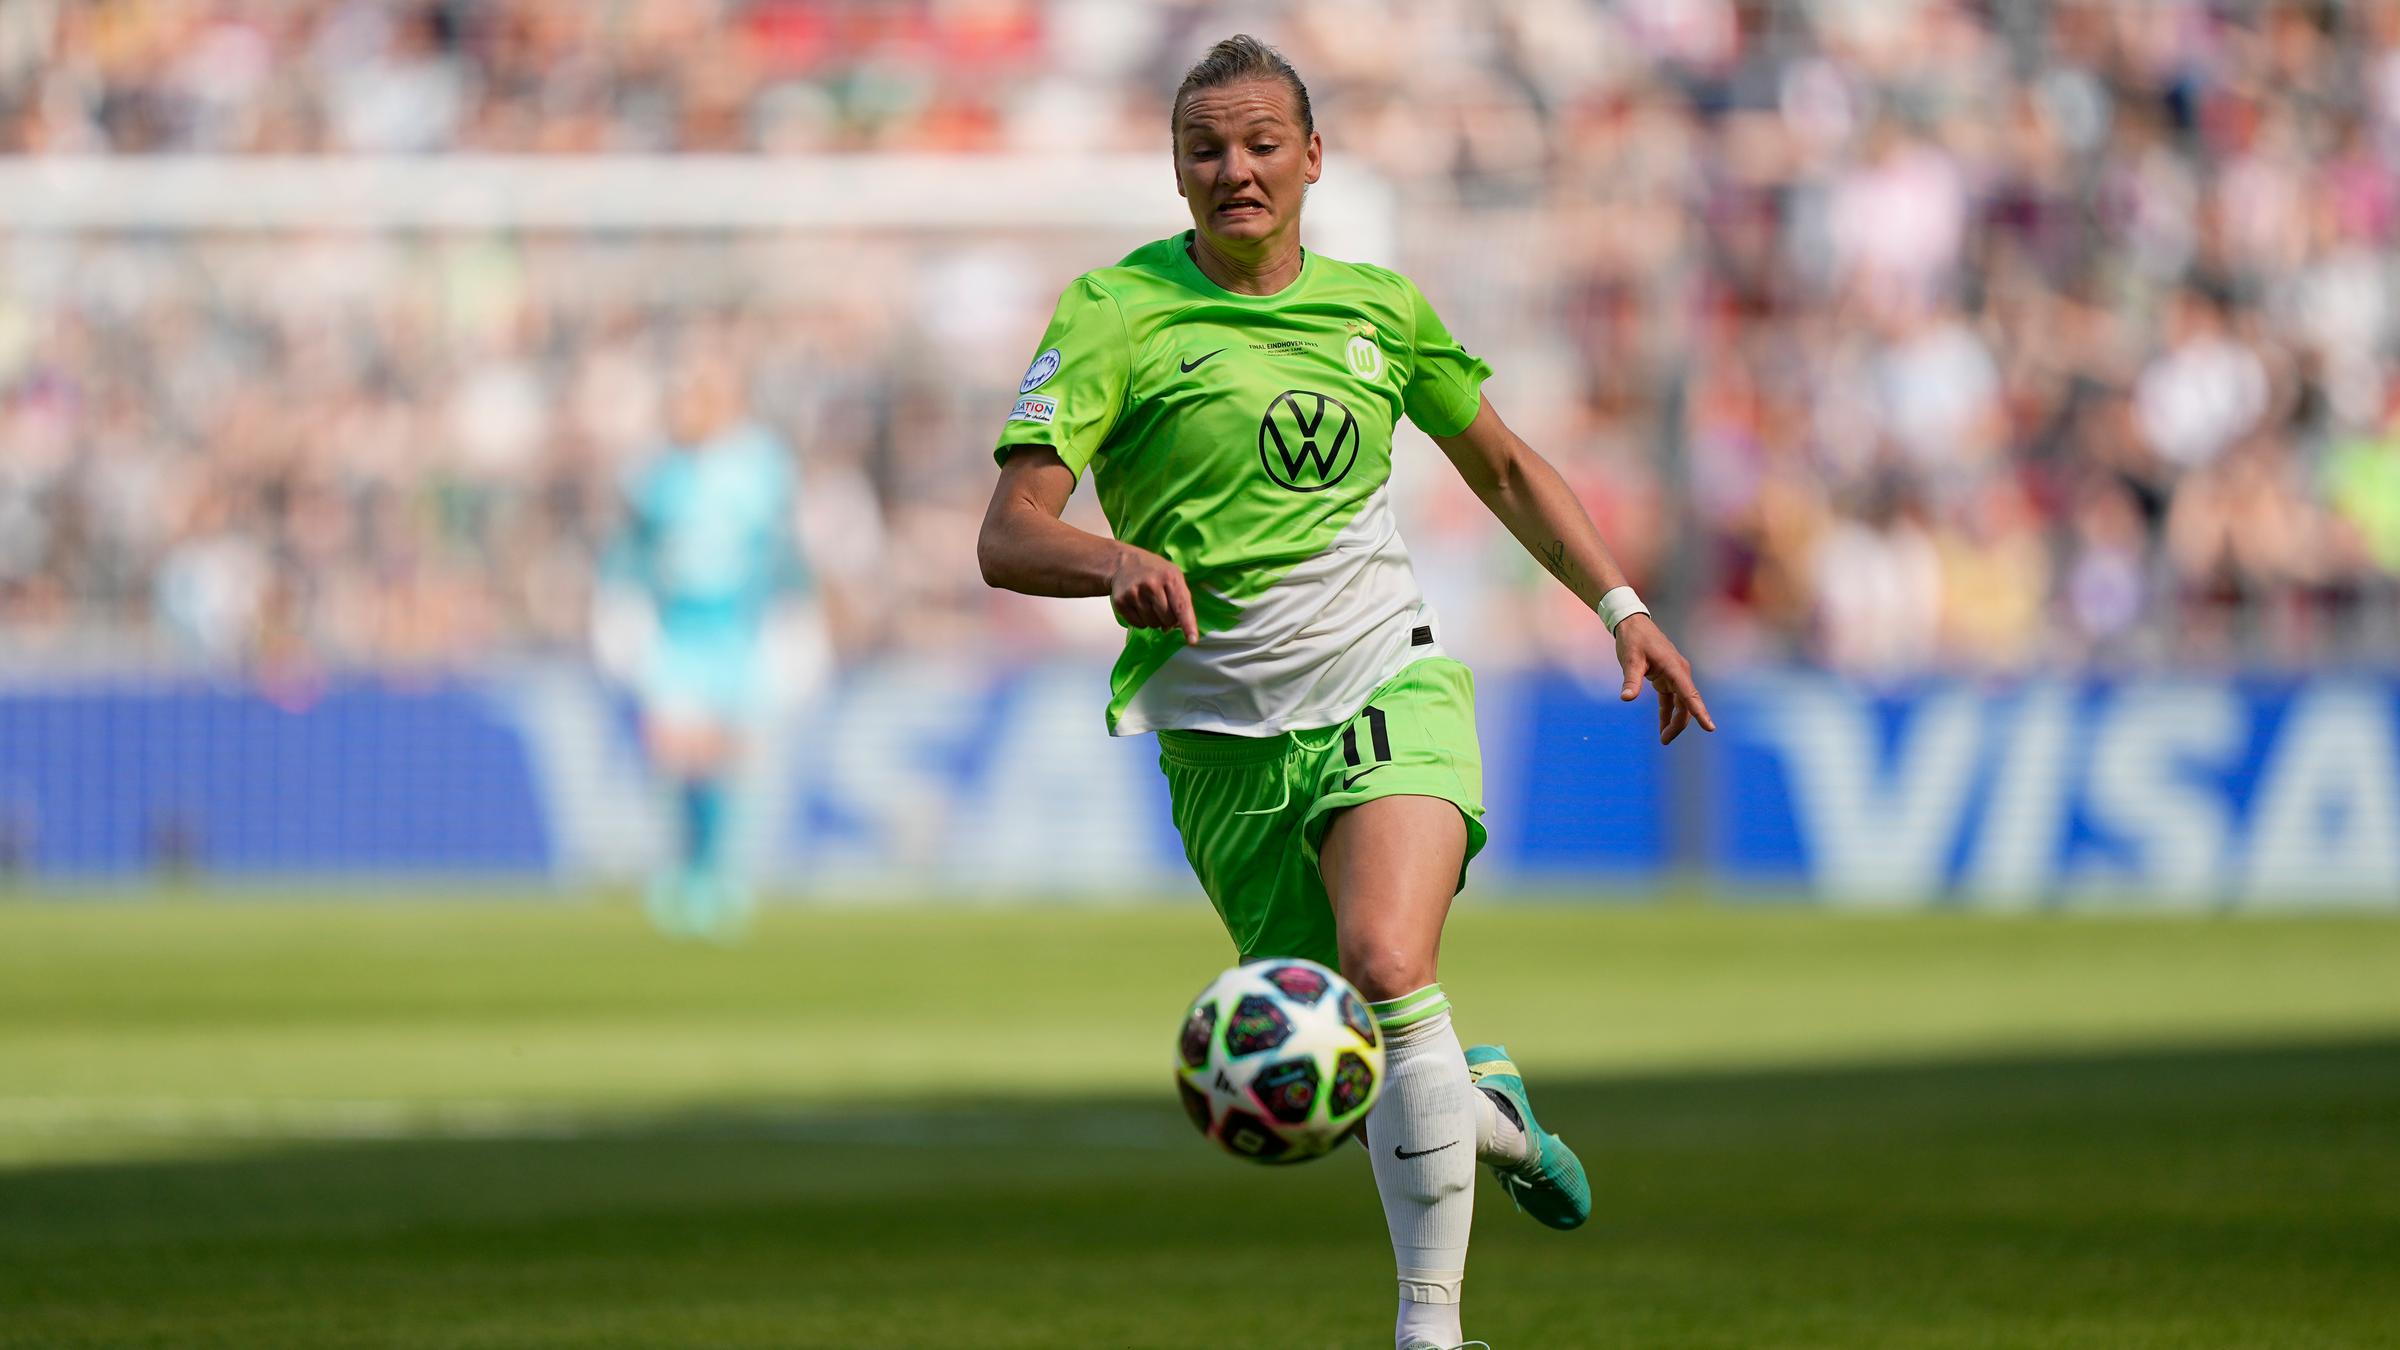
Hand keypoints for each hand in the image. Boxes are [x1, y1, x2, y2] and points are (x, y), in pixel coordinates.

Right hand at [1108, 545, 1198, 644]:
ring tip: (1149, 603)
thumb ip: (1181, 600)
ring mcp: (1135, 593)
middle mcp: (1152, 584)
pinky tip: (1138, 606)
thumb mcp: (1174, 576)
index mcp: (1170, 577)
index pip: (1182, 606)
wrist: (1124, 562)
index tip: (1192, 641)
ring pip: (1153, 624)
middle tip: (1162, 605)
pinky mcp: (1121, 601)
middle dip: (1168, 619)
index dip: (1188, 625)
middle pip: (1167, 619)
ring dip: (1154, 620)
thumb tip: (1178, 627)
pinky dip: (1141, 620)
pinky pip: (1138, 624)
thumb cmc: (1155, 571)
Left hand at [1615, 614, 1715, 744]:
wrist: (1633, 624)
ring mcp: (1675, 676)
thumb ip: (1630, 680)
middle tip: (1664, 741)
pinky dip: (1667, 713)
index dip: (1699, 712)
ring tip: (1664, 739)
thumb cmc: (1633, 640)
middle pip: (1686, 704)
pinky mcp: (1667, 678)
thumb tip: (1626, 698)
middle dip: (1678, 724)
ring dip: (1673, 721)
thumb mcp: (1630, 659)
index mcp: (1674, 668)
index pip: (1689, 694)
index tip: (1710, 728)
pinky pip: (1671, 700)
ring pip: (1680, 704)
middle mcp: (1679, 673)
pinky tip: (1662, 727)